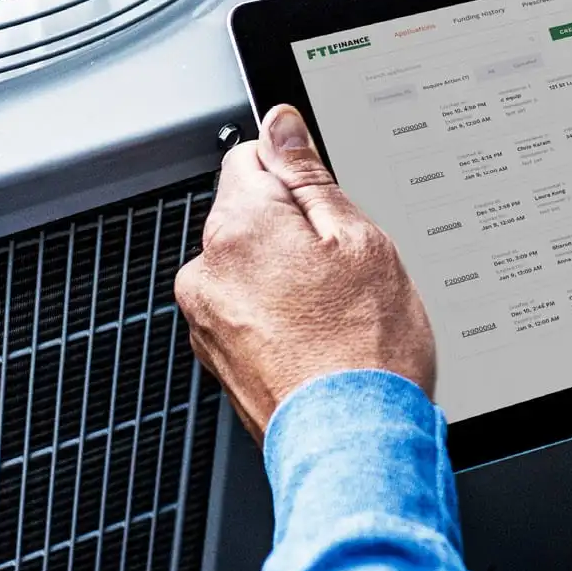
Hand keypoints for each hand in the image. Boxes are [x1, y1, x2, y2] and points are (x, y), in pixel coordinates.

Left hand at [174, 104, 435, 438]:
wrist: (353, 445)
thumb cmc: (365, 350)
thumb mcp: (359, 239)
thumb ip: (309, 176)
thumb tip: (281, 125)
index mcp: (239, 226)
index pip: (252, 157)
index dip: (297, 176)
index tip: (327, 205)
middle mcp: (207, 269)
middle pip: (247, 214)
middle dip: (292, 230)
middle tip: (343, 270)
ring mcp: (206, 318)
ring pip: (246, 265)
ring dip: (282, 276)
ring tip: (333, 314)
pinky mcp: (216, 356)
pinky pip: (243, 311)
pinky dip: (274, 317)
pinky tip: (316, 341)